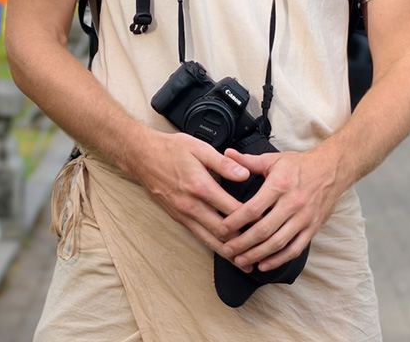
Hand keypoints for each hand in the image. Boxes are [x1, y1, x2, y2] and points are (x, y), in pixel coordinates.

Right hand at [126, 130, 252, 258]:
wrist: (142, 156)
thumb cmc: (170, 149)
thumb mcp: (199, 148)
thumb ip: (223, 163)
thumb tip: (244, 173)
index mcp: (200, 186)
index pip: (231, 208)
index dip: (251, 217)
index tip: (266, 221)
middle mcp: (191, 205)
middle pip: (223, 231)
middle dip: (243, 242)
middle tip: (263, 248)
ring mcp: (184, 214)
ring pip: (210, 240)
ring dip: (229, 252)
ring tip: (246, 262)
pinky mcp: (178, 219)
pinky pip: (199, 237)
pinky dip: (214, 246)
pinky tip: (224, 251)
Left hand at [217, 146, 341, 272]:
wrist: (330, 170)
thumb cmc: (298, 165)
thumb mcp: (272, 159)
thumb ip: (248, 160)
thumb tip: (227, 153)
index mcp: (279, 185)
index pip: (254, 208)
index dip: (236, 221)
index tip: (223, 229)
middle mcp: (292, 203)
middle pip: (264, 230)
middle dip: (243, 243)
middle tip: (227, 250)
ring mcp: (304, 218)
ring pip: (278, 243)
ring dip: (257, 254)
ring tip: (240, 261)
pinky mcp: (312, 229)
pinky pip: (294, 249)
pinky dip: (279, 259)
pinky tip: (264, 264)